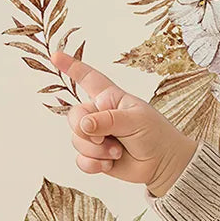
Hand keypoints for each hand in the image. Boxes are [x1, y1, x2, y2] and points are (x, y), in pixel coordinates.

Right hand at [51, 48, 195, 194]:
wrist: (164, 164)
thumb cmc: (156, 135)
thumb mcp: (135, 120)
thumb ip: (107, 120)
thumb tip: (83, 125)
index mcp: (110, 98)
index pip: (88, 78)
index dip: (71, 67)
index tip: (55, 56)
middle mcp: (99, 115)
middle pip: (73, 116)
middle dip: (85, 130)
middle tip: (105, 139)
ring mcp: (96, 136)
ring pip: (76, 140)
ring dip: (96, 150)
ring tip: (118, 152)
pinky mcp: (96, 156)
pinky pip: (80, 160)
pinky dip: (93, 164)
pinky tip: (109, 164)